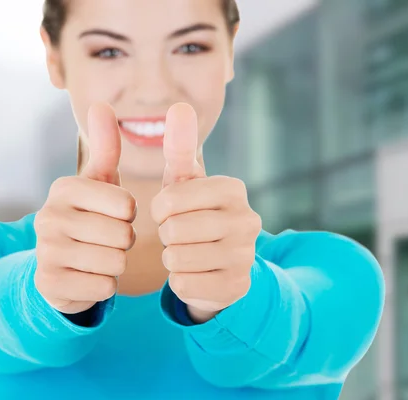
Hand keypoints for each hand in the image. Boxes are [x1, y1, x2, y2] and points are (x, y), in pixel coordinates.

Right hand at [34, 103, 136, 314]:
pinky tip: (88, 276)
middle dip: (123, 242)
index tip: (112, 216)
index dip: (128, 216)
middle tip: (105, 240)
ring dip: (115, 264)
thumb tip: (101, 104)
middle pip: (122, 236)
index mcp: (64, 188)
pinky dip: (104, 285)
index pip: (126, 205)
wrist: (59, 265)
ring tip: (97, 256)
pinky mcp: (49, 283)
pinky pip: (103, 288)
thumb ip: (104, 146)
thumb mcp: (98, 183)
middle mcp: (49, 217)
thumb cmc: (88, 217)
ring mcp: (45, 252)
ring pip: (115, 263)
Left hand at [151, 103, 261, 323]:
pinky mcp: (237, 287)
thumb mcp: (186, 182)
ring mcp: (246, 256)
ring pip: (177, 259)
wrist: (220, 263)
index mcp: (233, 189)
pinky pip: (183, 285)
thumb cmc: (195, 214)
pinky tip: (194, 274)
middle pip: (174, 231)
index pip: (169, 200)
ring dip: (171, 258)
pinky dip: (179, 281)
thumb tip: (180, 106)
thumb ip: (180, 146)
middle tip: (180, 235)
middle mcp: (248, 220)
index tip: (171, 213)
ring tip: (187, 252)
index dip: (160, 210)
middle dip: (166, 235)